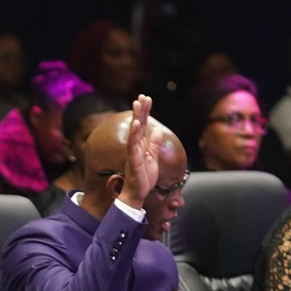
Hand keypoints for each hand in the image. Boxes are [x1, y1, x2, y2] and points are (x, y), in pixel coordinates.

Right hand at [118, 94, 161, 209]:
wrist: (137, 194)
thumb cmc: (143, 178)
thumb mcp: (152, 158)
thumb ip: (154, 145)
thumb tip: (157, 131)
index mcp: (141, 145)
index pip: (143, 125)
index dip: (145, 111)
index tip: (147, 98)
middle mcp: (135, 146)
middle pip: (138, 124)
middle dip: (140, 109)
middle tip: (142, 95)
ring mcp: (133, 152)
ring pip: (134, 131)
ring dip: (136, 116)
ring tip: (137, 103)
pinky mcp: (133, 160)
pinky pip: (133, 144)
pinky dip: (134, 133)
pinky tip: (136, 123)